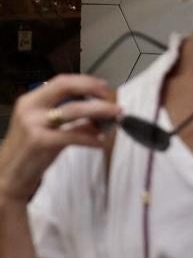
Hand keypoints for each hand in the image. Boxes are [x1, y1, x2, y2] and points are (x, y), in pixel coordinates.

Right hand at [0, 75, 119, 202]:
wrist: (9, 175)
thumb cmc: (30, 150)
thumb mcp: (44, 128)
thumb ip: (68, 119)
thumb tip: (100, 115)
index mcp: (30, 101)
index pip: (61, 81)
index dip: (85, 81)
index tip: (104, 86)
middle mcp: (30, 108)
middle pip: (66, 88)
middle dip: (94, 90)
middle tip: (113, 99)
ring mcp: (33, 124)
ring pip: (74, 110)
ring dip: (100, 111)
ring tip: (116, 116)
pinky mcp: (40, 142)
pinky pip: (73, 136)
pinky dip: (90, 138)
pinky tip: (101, 142)